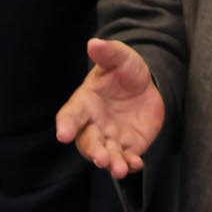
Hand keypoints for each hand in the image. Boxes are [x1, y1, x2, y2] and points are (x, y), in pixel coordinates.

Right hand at [55, 38, 165, 179]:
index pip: (71, 115)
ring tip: (118, 168)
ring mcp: (110, 137)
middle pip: (87, 141)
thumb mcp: (120, 59)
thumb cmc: (125, 72)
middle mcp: (94, 124)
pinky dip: (130, 164)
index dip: (66, 125)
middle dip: (93, 151)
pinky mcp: (128, 147)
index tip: (63, 135)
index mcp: (85, 103)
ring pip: (106, 154)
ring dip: (111, 162)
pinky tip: (135, 164)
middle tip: (100, 157)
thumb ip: (108, 53)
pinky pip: (126, 159)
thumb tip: (94, 43)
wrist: (148, 86)